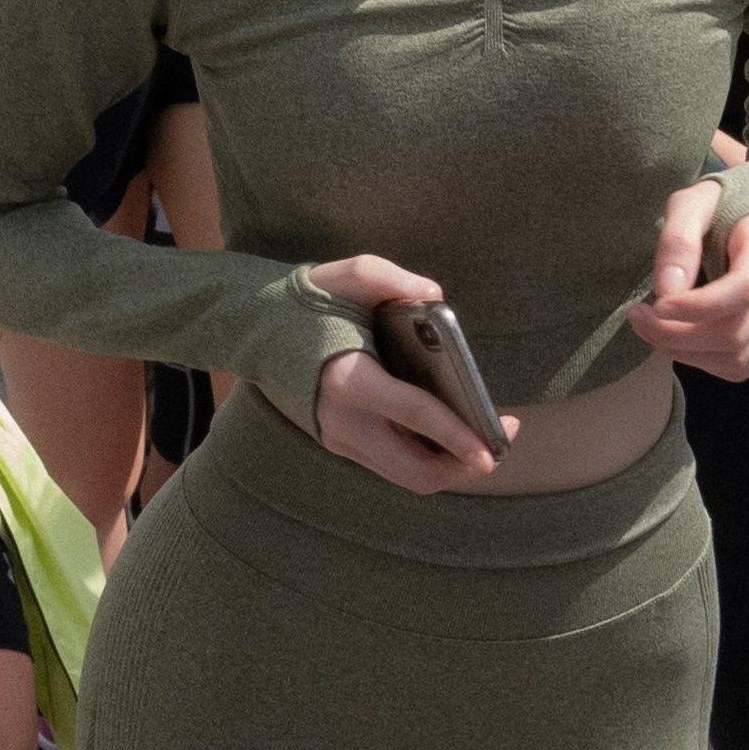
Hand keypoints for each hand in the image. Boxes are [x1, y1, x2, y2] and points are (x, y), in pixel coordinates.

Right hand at [308, 251, 517, 492]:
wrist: (253, 327)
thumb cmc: (308, 299)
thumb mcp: (349, 273)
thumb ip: (394, 279)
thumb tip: (437, 297)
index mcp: (349, 379)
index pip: (414, 415)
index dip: (458, 434)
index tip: (493, 448)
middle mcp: (344, 422)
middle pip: (415, 471)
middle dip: (462, 466)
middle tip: (496, 445)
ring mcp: (340, 439)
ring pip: (406, 476)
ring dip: (447, 466)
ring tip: (480, 438)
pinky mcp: (340, 443)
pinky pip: (393, 463)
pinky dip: (426, 456)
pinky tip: (449, 433)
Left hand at [626, 182, 748, 380]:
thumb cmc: (724, 209)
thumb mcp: (693, 204)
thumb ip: (678, 239)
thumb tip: (667, 290)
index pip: (746, 289)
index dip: (698, 307)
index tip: (655, 306)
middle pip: (735, 332)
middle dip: (676, 335)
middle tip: (638, 318)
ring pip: (737, 358)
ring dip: (684, 353)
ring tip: (652, 329)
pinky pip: (742, 368)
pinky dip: (703, 363)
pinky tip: (679, 341)